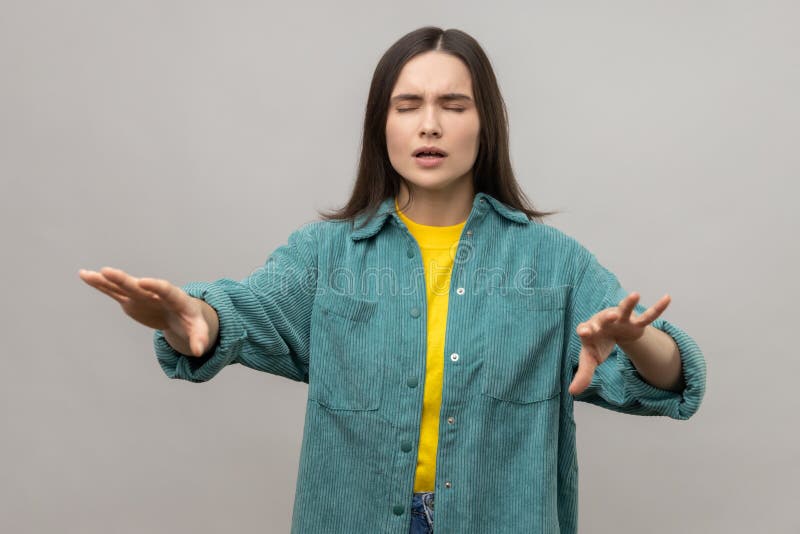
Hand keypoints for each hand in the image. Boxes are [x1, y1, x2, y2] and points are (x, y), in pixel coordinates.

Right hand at [78, 267, 211, 356]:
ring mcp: (142, 296)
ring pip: (123, 287)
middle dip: (124, 279)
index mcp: (175, 298)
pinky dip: (101, 285)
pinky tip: (85, 275)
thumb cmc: (192, 322)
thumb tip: (200, 351)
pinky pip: (114, 292)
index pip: (166, 289)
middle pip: (140, 285)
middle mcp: (156, 293)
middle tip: (107, 271)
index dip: (156, 286)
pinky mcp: (131, 301)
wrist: (182, 315)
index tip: (143, 282)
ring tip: (88, 274)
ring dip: (106, 280)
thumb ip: (200, 338)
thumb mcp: (199, 330)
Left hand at [568, 291, 670, 395]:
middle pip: (604, 318)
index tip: (585, 331)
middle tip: (611, 315)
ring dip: (629, 303)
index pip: (585, 329)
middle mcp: (604, 321)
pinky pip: (648, 316)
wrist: (609, 332)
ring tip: (636, 295)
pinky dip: (658, 308)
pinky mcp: (635, 323)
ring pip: (625, 309)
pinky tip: (667, 297)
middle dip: (607, 317)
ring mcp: (621, 320)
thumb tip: (572, 392)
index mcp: (590, 330)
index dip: (585, 330)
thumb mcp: (589, 360)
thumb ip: (583, 374)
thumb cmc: (597, 345)